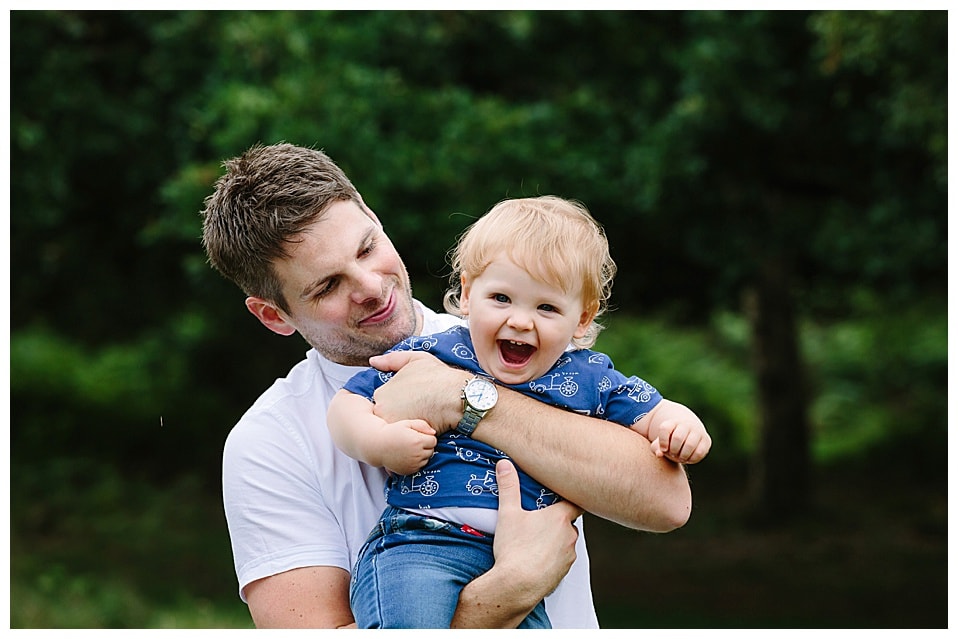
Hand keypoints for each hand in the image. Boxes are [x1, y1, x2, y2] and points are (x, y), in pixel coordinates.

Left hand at [369, 350, 470, 434]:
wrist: (458, 397)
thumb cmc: (439, 377)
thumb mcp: (415, 359)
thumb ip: (392, 359)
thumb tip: (373, 361)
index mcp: (381, 394)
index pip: (384, 404)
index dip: (399, 404)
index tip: (412, 402)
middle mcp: (382, 411)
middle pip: (387, 418)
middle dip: (399, 416)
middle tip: (418, 411)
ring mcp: (393, 427)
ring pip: (396, 430)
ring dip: (406, 427)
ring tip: (423, 420)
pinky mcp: (406, 439)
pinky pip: (407, 440)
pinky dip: (413, 437)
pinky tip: (426, 428)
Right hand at [380, 419, 436, 474]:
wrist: (378, 446)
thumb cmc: (392, 432)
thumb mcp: (407, 423)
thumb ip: (422, 425)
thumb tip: (434, 432)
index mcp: (418, 441)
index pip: (433, 440)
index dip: (427, 437)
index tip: (418, 435)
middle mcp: (417, 454)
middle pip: (431, 450)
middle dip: (425, 446)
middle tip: (413, 442)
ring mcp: (413, 464)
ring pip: (426, 459)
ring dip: (422, 454)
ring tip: (410, 448)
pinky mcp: (409, 471)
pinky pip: (419, 466)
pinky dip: (416, 462)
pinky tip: (408, 455)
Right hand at [491, 460, 581, 597]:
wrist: (516, 586)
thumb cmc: (514, 549)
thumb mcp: (508, 513)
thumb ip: (508, 487)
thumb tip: (504, 465)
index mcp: (559, 517)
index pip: (575, 502)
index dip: (570, 498)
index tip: (563, 495)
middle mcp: (569, 535)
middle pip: (568, 522)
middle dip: (556, 521)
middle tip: (538, 519)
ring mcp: (569, 556)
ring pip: (565, 542)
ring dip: (555, 540)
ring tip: (534, 541)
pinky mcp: (564, 573)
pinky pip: (561, 560)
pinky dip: (552, 558)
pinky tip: (536, 558)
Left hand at [649, 416, 711, 464]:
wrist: (688, 431)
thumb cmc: (670, 440)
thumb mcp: (661, 442)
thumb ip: (656, 447)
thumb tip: (659, 454)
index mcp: (672, 422)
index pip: (665, 428)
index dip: (663, 441)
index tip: (663, 448)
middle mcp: (686, 424)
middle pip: (677, 437)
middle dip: (673, 450)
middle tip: (672, 454)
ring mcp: (698, 431)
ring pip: (689, 444)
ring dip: (682, 455)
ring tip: (679, 457)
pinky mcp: (706, 440)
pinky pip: (699, 452)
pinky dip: (692, 459)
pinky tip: (687, 458)